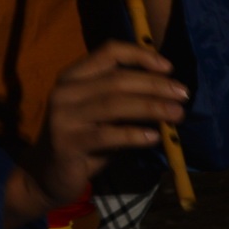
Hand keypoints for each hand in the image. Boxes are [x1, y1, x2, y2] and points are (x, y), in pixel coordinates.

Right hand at [4, 41, 187, 228]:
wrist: (46, 176)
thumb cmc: (81, 142)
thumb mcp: (101, 115)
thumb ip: (124, 101)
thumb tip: (168, 95)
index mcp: (73, 77)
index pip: (108, 52)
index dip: (140, 55)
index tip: (169, 67)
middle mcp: (65, 91)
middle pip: (116, 79)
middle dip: (155, 84)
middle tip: (182, 94)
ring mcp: (63, 116)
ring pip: (114, 104)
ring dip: (150, 107)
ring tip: (177, 114)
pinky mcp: (67, 142)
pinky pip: (107, 135)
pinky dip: (134, 134)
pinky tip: (154, 137)